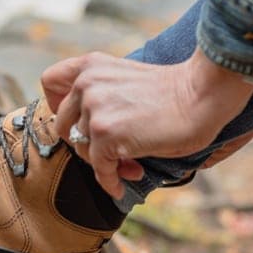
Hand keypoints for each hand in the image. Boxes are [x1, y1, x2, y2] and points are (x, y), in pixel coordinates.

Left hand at [42, 48, 252, 198]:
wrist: (202, 95)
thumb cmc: (174, 92)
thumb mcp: (126, 78)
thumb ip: (101, 94)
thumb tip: (85, 133)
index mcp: (91, 66)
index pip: (50, 82)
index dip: (57, 105)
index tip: (75, 120)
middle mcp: (86, 84)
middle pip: (63, 124)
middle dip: (85, 143)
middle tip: (111, 153)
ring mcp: (94, 109)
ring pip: (81, 149)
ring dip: (103, 163)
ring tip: (130, 165)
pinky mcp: (105, 134)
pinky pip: (99, 169)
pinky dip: (110, 182)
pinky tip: (121, 186)